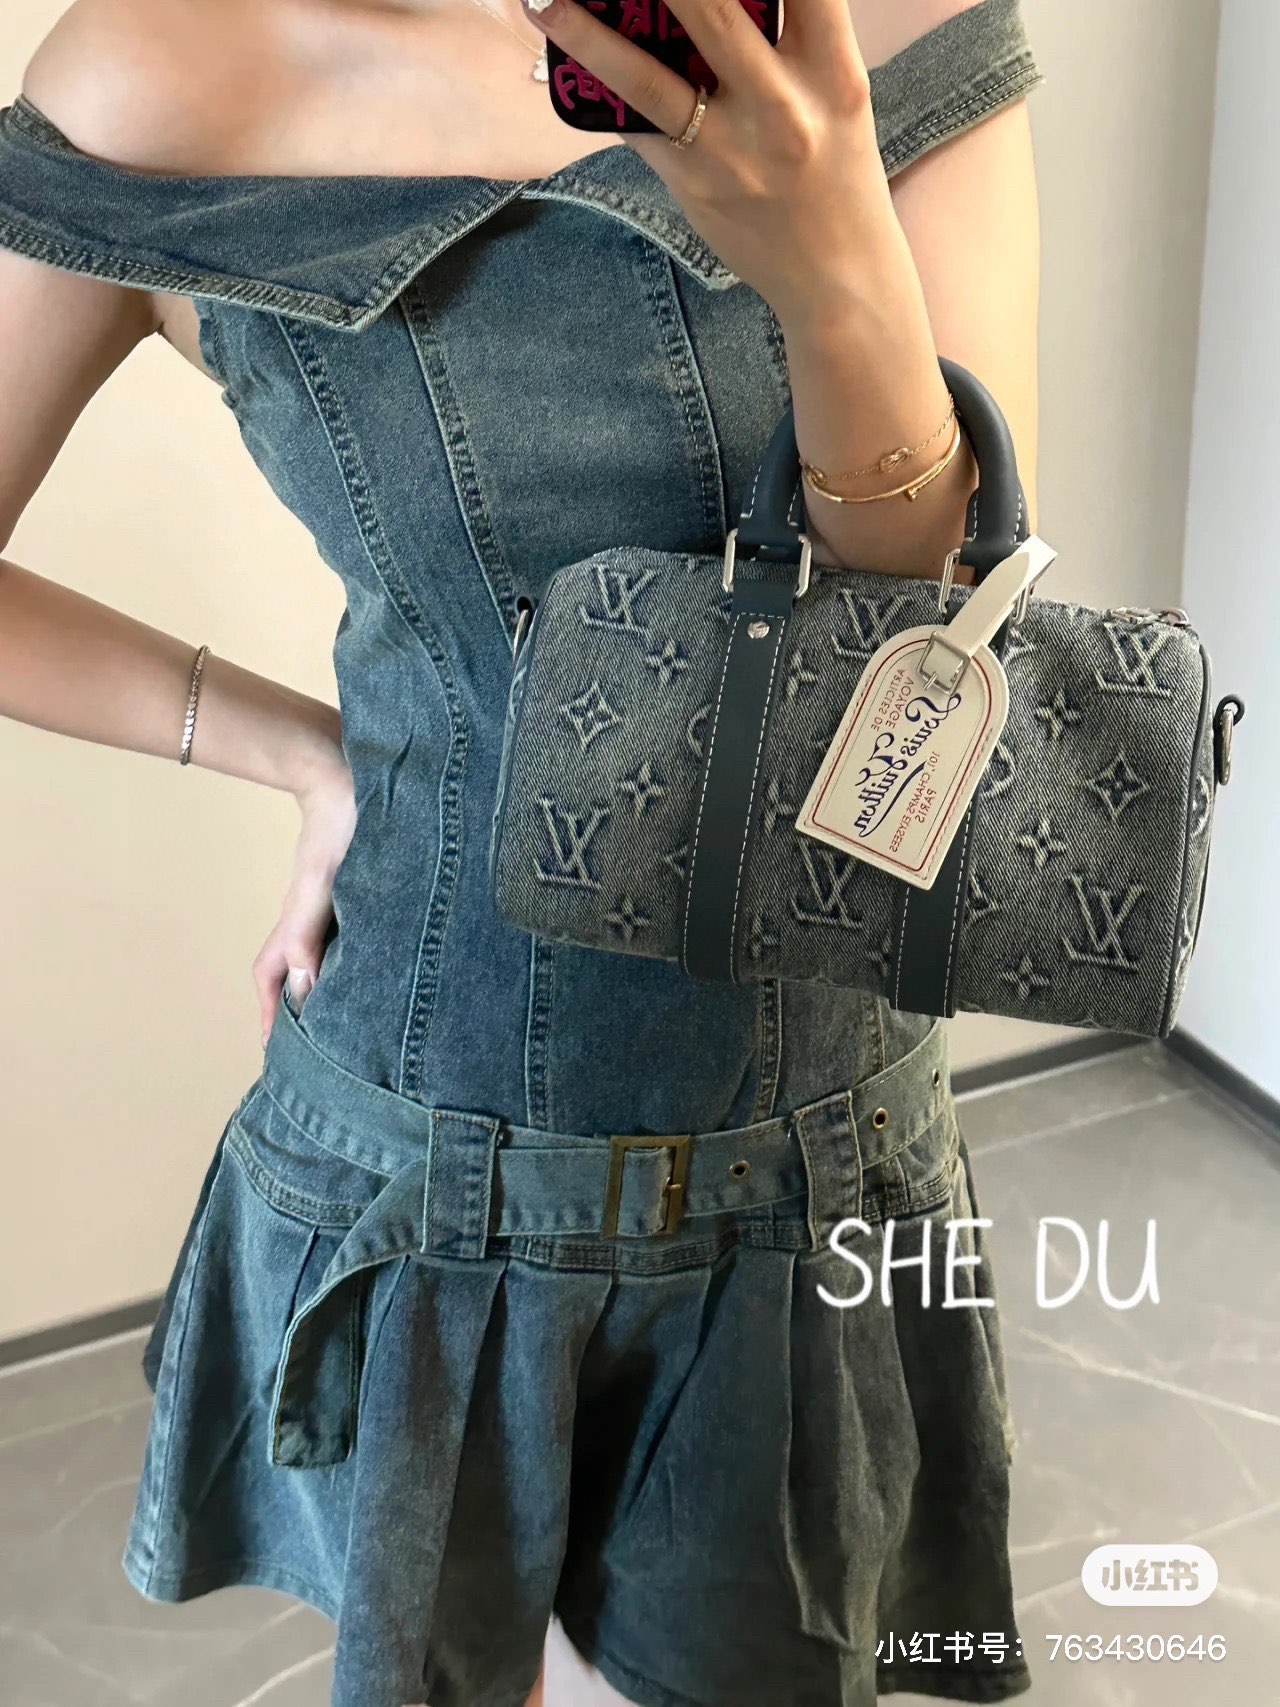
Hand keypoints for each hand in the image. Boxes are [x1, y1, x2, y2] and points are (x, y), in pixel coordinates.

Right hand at [251, 747, 356, 1047]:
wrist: (355, 770)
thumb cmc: (345, 820)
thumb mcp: (327, 881)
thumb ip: (310, 930)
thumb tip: (302, 987)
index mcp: (298, 917)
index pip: (271, 974)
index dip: (272, 1013)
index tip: (276, 1052)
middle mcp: (312, 914)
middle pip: (294, 972)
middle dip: (297, 1011)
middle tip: (313, 1049)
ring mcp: (333, 901)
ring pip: (321, 954)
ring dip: (326, 987)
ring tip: (344, 1021)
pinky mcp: (357, 888)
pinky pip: (347, 934)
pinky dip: (351, 959)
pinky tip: (376, 968)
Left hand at [522, 0, 899, 325]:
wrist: (838, 277)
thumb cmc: (835, 172)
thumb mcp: (835, 96)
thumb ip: (788, 39)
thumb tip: (705, 6)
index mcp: (833, 70)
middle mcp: (784, 105)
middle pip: (712, 9)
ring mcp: (733, 150)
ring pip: (648, 77)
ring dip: (588, 34)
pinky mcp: (694, 185)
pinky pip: (636, 129)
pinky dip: (602, 93)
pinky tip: (565, 66)